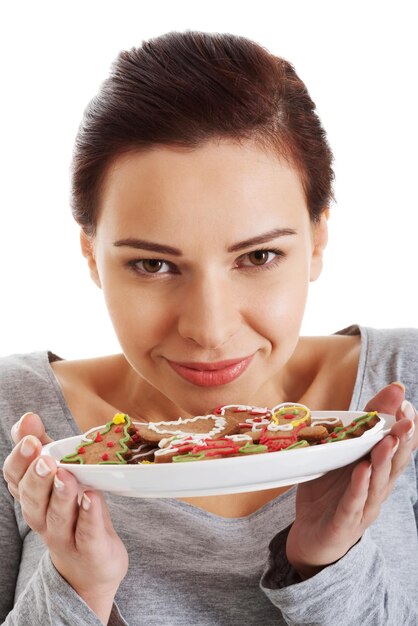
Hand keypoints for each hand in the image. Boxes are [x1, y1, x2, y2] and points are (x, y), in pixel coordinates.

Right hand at [2, 412, 128, 623]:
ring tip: (66, 475)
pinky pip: (87, 532)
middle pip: (33, 498)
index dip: (20, 459)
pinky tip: (91, 497)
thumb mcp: (56, 478)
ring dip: (60, 494)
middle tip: (44, 458)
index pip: (15, 478)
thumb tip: (27, 418)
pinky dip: (89, 515)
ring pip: (57, 515)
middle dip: (36, 477)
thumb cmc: (71, 512)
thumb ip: (43, 448)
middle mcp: (43, 518)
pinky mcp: (90, 549)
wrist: (89, 567)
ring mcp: (65, 535)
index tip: (29, 438)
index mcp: (33, 497)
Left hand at [286, 383, 416, 578]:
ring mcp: (364, 507)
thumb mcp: (338, 457)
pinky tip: (363, 471)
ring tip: (388, 440)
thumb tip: (357, 404)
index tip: (404, 401)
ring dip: (384, 460)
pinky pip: (354, 503)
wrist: (309, 537)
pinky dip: (359, 487)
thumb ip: (350, 432)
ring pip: (379, 482)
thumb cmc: (328, 493)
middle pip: (395, 462)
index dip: (403, 426)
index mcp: (377, 470)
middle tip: (407, 418)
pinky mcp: (346, 523)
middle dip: (402, 439)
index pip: (397, 446)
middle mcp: (377, 488)